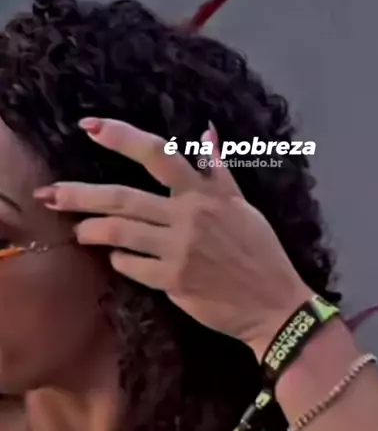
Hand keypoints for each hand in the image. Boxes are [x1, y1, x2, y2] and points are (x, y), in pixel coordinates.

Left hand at [34, 119, 310, 357]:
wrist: (274, 304)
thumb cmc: (260, 252)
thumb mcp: (244, 206)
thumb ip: (219, 172)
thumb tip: (207, 133)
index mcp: (205, 194)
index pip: (159, 154)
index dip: (122, 138)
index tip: (90, 126)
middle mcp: (189, 217)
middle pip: (123, 198)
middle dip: (81, 194)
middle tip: (50, 193)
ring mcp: (179, 250)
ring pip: (119, 233)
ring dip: (92, 230)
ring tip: (79, 230)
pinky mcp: (173, 281)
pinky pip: (131, 266)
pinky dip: (119, 259)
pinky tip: (115, 257)